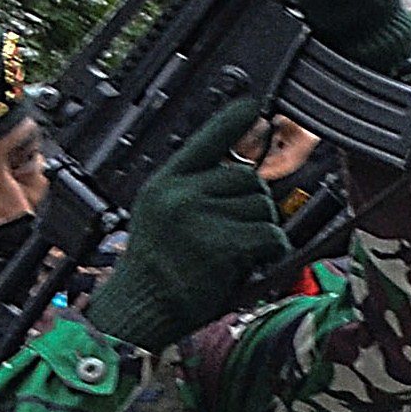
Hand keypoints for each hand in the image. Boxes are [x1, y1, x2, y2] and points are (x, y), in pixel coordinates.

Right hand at [88, 101, 294, 350]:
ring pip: (263, 208)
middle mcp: (180, 194)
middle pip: (248, 179)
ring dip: (259, 231)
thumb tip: (245, 174)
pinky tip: (246, 264)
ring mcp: (200, 217)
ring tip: (228, 252)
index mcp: (165, 184)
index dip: (231, 122)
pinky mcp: (221, 244)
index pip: (204, 142)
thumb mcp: (161, 214)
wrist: (139, 308)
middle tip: (230, 234)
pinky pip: (270, 236)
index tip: (253, 103)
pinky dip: (269, 251)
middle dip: (251, 206)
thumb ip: (193, 190)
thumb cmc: (156, 268)